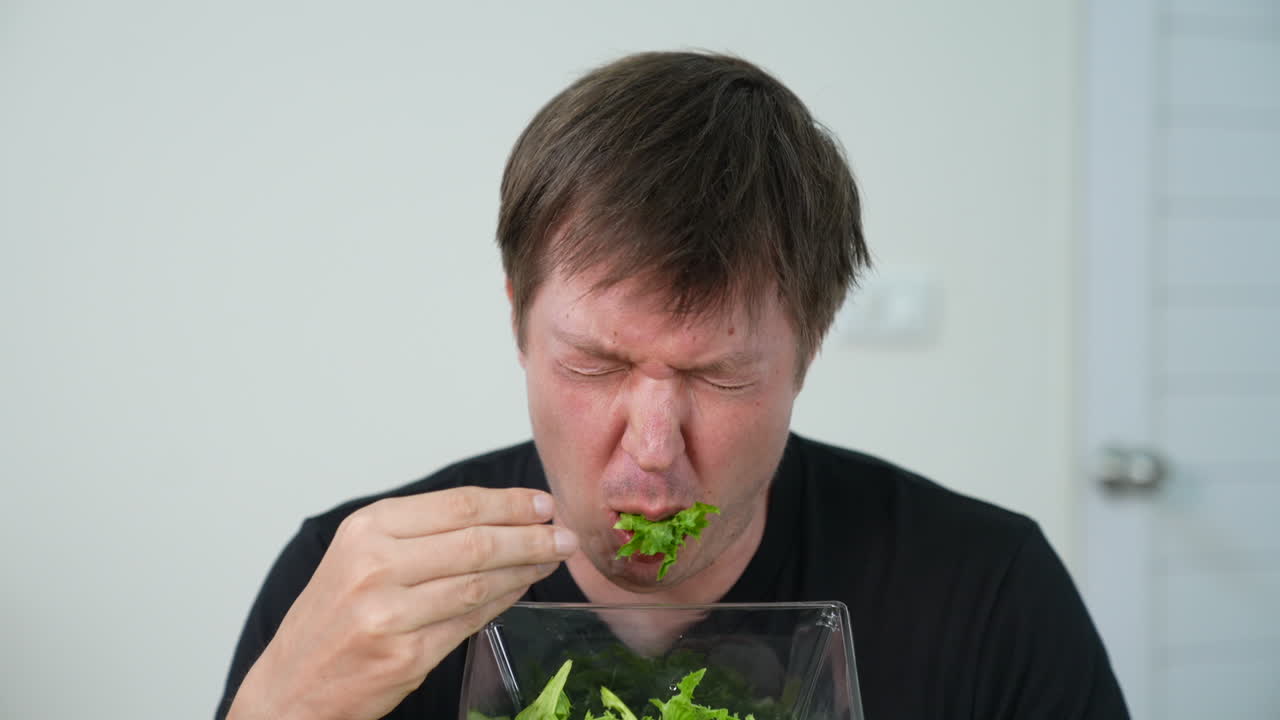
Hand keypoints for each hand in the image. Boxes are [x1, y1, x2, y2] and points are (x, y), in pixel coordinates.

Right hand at [227, 486, 576, 719]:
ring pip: (479, 582)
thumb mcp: (360, 556)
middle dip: (531, 537)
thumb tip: (500, 519)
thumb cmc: (332, 619)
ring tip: (551, 561)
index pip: (458, 505)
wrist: (290, 687)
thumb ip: (421, 534)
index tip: (543, 505)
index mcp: (367, 529)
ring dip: (525, 570)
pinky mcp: (406, 655)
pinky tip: (520, 591)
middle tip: (563, 536)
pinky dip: (502, 603)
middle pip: (476, 541)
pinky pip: (471, 621)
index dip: (510, 504)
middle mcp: (375, 565)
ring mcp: (390, 613)